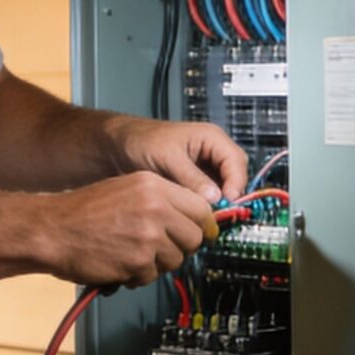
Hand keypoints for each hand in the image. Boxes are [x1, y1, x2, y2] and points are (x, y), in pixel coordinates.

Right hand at [43, 173, 217, 287]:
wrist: (49, 230)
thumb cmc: (79, 212)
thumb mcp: (124, 189)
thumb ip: (159, 200)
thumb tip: (192, 218)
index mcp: (153, 185)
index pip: (201, 207)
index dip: (203, 225)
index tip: (202, 233)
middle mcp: (155, 207)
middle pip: (196, 236)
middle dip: (181, 247)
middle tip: (160, 249)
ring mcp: (148, 235)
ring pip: (177, 259)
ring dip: (157, 263)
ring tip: (131, 254)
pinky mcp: (138, 261)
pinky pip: (153, 275)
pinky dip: (138, 275)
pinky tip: (119, 263)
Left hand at [108, 118, 248, 203]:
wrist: (117, 146)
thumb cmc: (140, 140)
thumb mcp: (168, 157)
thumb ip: (191, 177)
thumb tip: (214, 198)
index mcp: (212, 138)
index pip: (236, 162)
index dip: (236, 183)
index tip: (228, 201)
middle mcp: (212, 153)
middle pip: (234, 177)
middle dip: (230, 195)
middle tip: (220, 213)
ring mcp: (204, 169)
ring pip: (223, 190)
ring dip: (218, 203)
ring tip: (207, 216)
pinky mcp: (194, 183)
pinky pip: (208, 197)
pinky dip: (205, 206)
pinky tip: (196, 215)